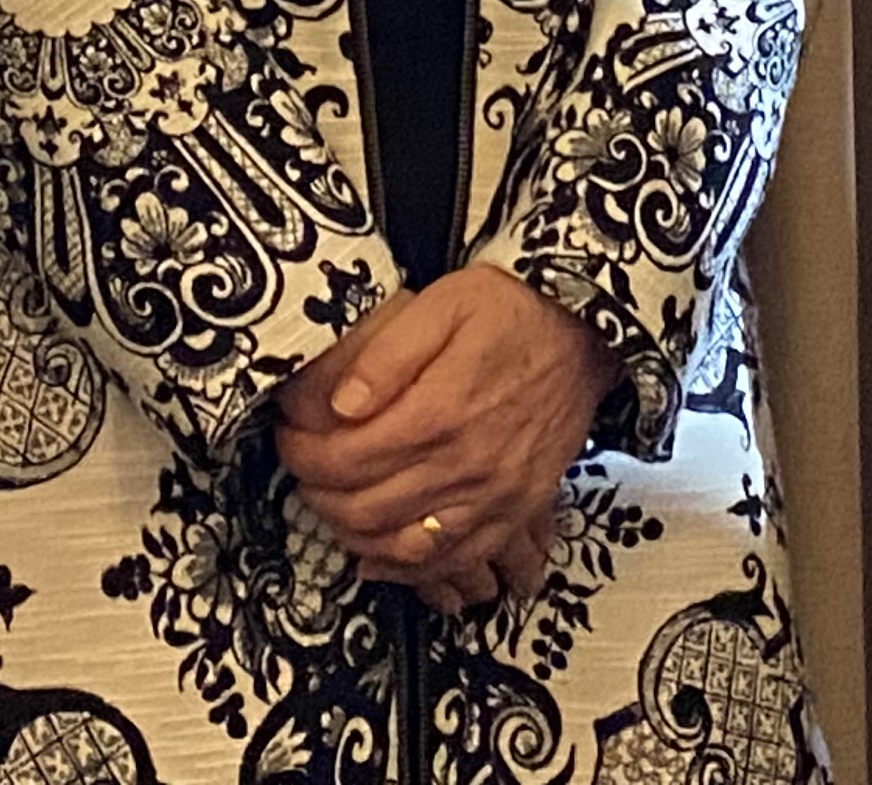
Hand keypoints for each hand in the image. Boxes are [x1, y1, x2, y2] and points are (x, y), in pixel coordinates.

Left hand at [276, 268, 610, 604]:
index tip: (289, 438)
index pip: (347, 459)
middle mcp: (468, 465)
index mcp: (441, 412)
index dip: (303, 455)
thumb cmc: (510, 312)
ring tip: (331, 506)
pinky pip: (456, 560)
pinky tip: (380, 556)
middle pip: (367, 509)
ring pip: (405, 546)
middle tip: (302, 471)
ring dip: (354, 535)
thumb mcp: (443, 304)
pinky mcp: (517, 512)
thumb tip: (340, 406)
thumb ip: (387, 354)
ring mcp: (496, 497)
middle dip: (318, 496)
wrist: (583, 333)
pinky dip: (410, 568)